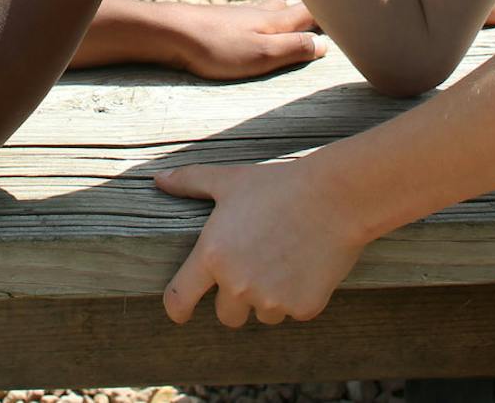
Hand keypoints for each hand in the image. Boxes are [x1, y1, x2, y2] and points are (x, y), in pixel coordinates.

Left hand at [159, 159, 368, 326]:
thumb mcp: (230, 180)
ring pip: (262, 314)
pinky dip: (298, 296)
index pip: (179, 299)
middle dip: (235, 298)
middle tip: (255, 265)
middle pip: (226, 314)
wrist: (335, 196)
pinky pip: (293, 311)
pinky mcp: (303, 308)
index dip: (177, 308)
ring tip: (285, 258)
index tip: (181, 312)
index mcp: (213, 257)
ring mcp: (272, 299)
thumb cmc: (279, 185)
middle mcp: (237, 284)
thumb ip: (190, 182)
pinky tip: (307, 264)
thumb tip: (159, 179)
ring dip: (268, 297)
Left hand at [167, 1, 323, 78]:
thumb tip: (325, 44)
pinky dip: (264, 20)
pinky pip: (252, 18)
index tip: (349, 10)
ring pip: (271, 10)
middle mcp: (261, 12)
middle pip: (292, 8)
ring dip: (286, 15)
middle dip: (309, 11)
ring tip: (297, 20)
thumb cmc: (216, 47)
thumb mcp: (262, 55)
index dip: (330, 12)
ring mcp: (240, 15)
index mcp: (276, 20)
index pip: (311, 12)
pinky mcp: (221, 21)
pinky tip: (256, 27)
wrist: (169, 32)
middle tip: (326, 14)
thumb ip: (294, 48)